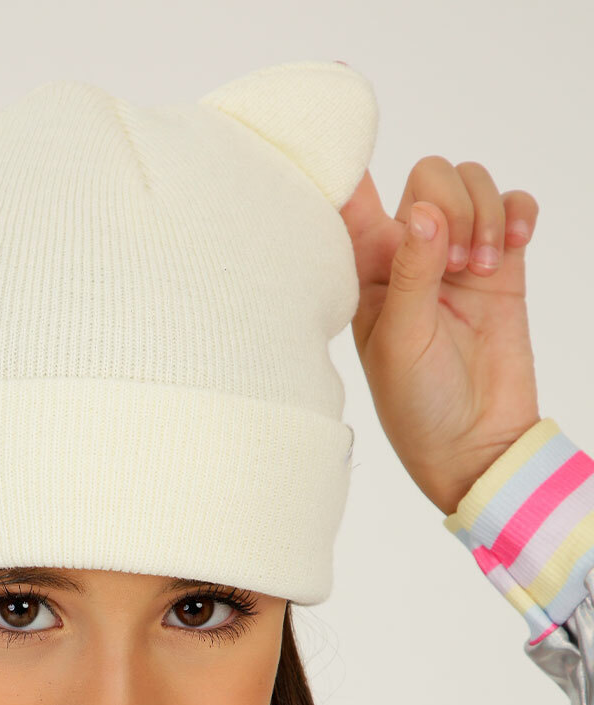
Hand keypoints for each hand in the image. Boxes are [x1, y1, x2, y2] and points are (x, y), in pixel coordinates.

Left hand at [339, 157, 540, 514]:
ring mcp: (457, 257)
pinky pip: (513, 206)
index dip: (346, 156)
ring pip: (471, 183)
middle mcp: (408, 254)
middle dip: (450, 205)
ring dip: (484, 214)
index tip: (344, 104)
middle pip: (427, 176)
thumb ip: (410, 274)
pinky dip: (516, 213)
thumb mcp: (401, 342)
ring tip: (483, 270)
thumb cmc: (418, 405)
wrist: (477, 443)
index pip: (351, 200)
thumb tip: (421, 212)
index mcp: (366, 271)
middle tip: (457, 265)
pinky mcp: (502, 265)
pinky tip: (512, 246)